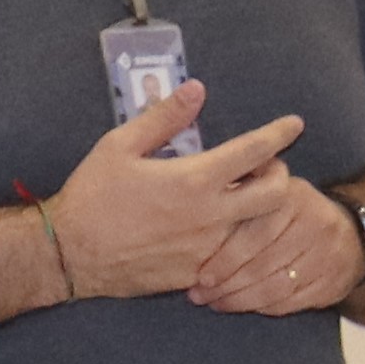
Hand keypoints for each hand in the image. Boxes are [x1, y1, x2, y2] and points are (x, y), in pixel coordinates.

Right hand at [41, 86, 310, 300]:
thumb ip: (163, 117)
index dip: (280, 133)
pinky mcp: (199, 273)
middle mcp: (211, 216)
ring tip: (238, 194)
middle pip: (277, 194)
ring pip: (258, 226)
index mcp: (195, 179)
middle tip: (265, 166)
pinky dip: (233, 236)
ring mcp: (208, 249)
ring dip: (258, 207)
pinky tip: (213, 227)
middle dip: (281, 174)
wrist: (69, 254)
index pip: (255, 151)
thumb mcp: (120, 146)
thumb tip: (196, 90)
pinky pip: (231, 253)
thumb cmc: (92, 195)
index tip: (294, 124)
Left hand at [187, 180, 364, 318]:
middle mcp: (315, 225)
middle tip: (201, 296)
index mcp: (294, 199)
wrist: (352, 236)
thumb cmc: (295, 213)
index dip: (226, 259)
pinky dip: (264, 308)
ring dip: (241, 301)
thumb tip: (205, 197)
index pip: (255, 235)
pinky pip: (291, 302)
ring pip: (276, 288)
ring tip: (218, 304)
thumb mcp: (276, 189)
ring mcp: (327, 257)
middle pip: (263, 265)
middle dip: (227, 285)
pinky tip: (246, 307)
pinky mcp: (332, 283)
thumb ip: (246, 190)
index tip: (201, 276)